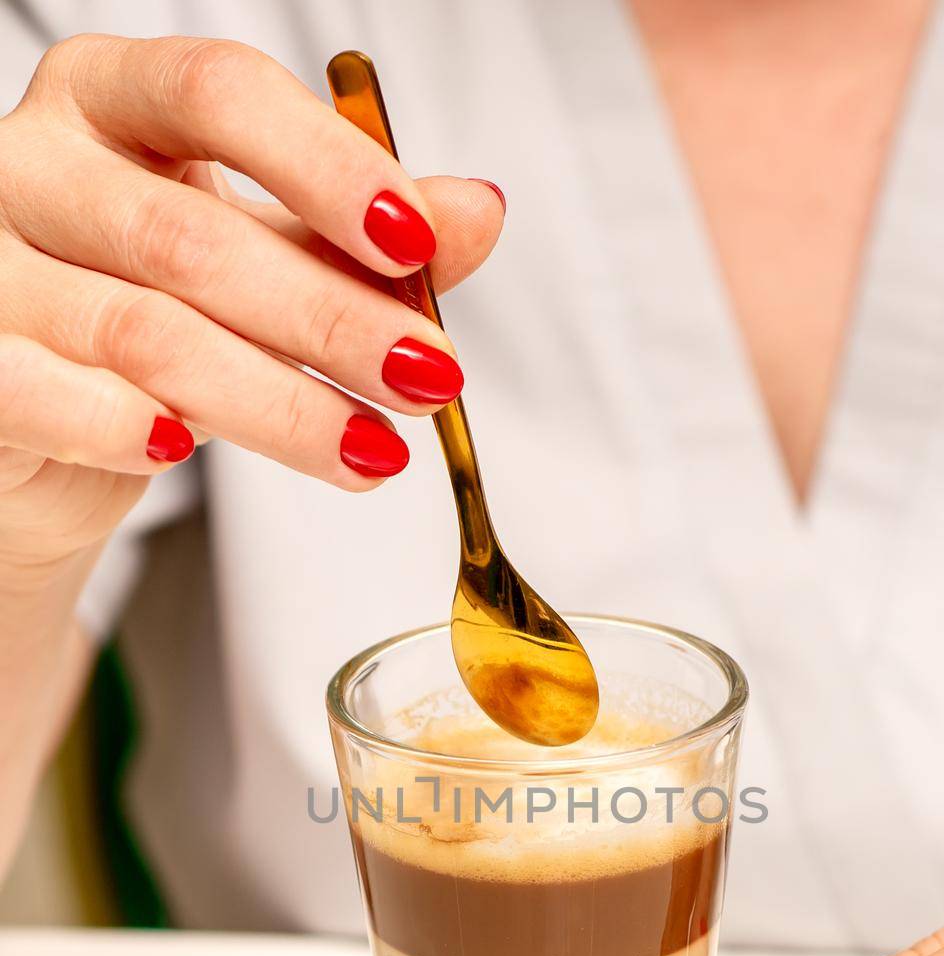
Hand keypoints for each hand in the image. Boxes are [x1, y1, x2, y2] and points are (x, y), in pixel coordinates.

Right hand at [0, 34, 502, 560]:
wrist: (41, 427)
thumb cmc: (155, 318)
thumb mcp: (265, 261)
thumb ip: (354, 237)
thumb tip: (475, 214)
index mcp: (113, 100)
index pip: (218, 91)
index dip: (324, 163)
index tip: (417, 243)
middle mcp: (36, 162)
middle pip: (192, 233)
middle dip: (331, 316)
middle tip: (428, 379)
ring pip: (141, 331)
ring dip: (276, 401)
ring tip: (372, 452)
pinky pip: (37, 390)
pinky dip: (117, 423)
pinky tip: (179, 449)